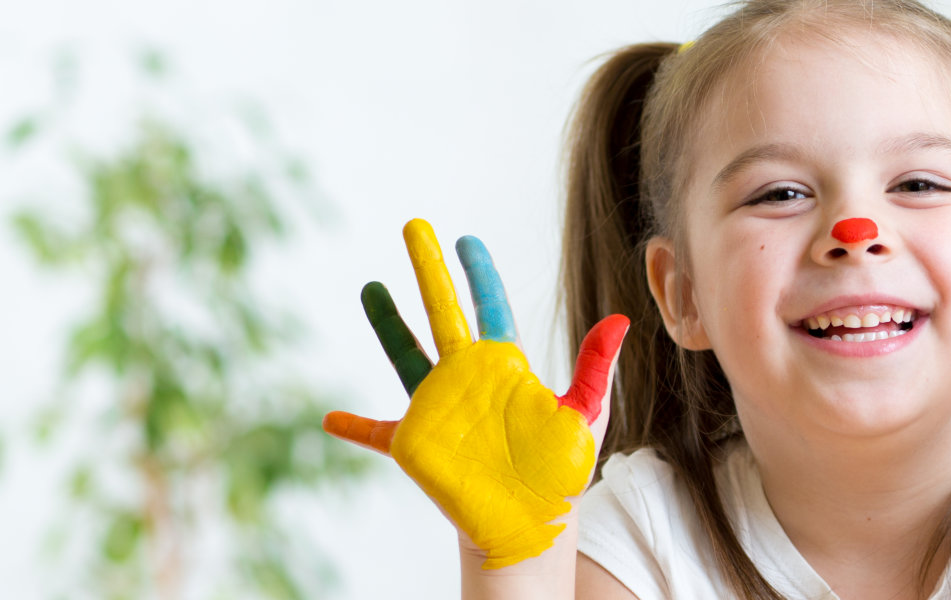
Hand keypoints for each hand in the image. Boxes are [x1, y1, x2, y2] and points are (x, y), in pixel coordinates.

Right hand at [322, 219, 629, 569]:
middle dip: (428, 269)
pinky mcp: (417, 443)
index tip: (468, 240)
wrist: (533, 522)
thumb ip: (595, 367)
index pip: (491, 307)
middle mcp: (468, 378)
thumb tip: (621, 318)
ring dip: (388, 323)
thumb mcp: (586, 414)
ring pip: (406, 354)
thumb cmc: (561, 471)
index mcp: (506, 366)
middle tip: (414, 226)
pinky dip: (355, 427)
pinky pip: (378, 433)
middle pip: (443, 312)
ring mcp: (439, 407)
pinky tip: (329, 419)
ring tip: (370, 287)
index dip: (480, 274)